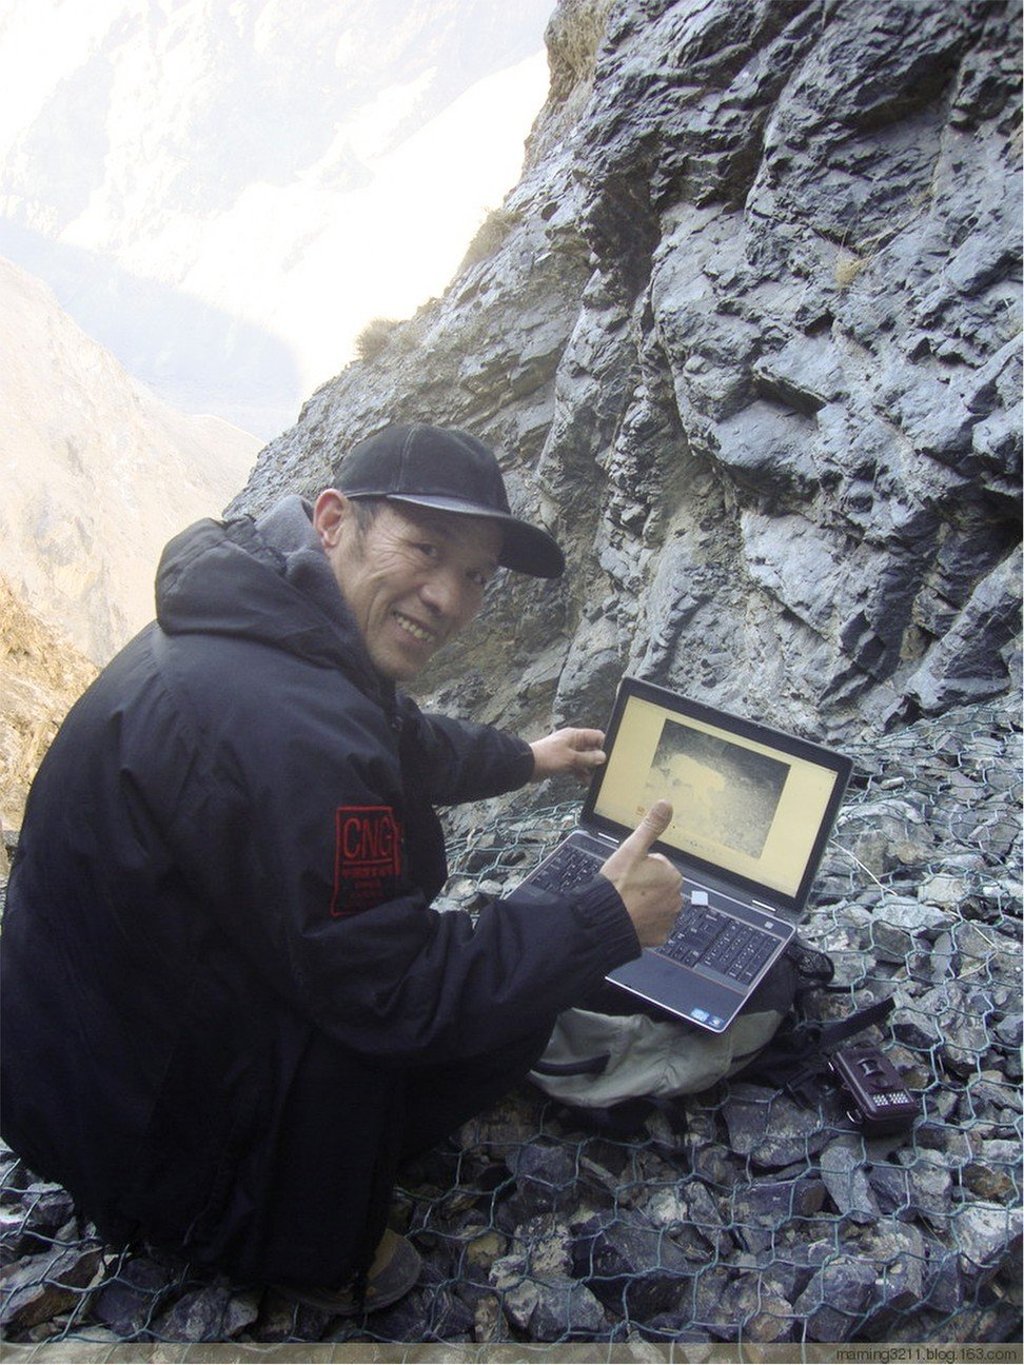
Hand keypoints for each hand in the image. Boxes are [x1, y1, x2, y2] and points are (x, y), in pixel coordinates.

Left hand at [529, 728, 605, 784]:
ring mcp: (568, 752)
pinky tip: (585, 781)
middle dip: (597, 760)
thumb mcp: (571, 758)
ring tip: (595, 779)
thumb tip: (602, 756)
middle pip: (591, 749)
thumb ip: (588, 758)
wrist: (527, 766)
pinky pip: (576, 766)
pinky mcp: (563, 762)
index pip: (596, 736)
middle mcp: (573, 742)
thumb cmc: (547, 758)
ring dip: (589, 769)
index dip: (604, 745)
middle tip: (603, 771)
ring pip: (584, 759)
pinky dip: (581, 773)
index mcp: (575, 736)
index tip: (610, 757)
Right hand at [600, 800, 682, 947]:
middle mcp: (677, 898)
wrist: (606, 918)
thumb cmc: (619, 883)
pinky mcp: (660, 936)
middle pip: (659, 886)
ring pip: (657, 906)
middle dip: (645, 886)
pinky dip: (644, 923)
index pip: (658, 866)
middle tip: (626, 888)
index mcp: (672, 875)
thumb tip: (666, 803)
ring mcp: (669, 919)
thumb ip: (651, 826)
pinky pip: (654, 925)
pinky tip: (631, 918)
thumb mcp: (632, 849)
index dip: (640, 868)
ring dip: (646, 904)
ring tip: (626, 904)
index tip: (628, 873)